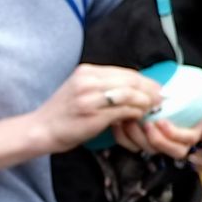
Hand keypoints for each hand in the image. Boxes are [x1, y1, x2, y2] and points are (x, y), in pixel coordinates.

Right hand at [30, 63, 164, 153]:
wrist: (41, 129)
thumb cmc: (61, 113)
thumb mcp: (79, 90)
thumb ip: (102, 86)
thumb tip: (131, 88)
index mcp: (86, 72)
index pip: (124, 72)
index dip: (144, 80)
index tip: (154, 88)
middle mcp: (88, 81)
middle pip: (131, 80)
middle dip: (149, 90)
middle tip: (160, 98)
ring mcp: (90, 97)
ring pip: (130, 94)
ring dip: (145, 102)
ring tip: (152, 108)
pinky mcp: (94, 114)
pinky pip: (124, 110)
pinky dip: (136, 113)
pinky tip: (138, 117)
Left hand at [108, 62, 201, 158]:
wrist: (179, 102)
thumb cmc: (196, 99)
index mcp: (193, 132)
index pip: (186, 140)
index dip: (173, 134)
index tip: (162, 121)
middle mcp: (178, 141)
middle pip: (168, 150)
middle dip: (155, 139)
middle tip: (145, 123)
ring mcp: (161, 144)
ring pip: (149, 149)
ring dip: (137, 138)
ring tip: (130, 121)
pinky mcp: (145, 142)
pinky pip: (133, 146)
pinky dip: (125, 137)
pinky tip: (121, 123)